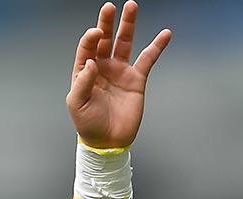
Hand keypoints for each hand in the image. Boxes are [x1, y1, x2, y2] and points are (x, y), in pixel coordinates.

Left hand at [66, 1, 170, 147]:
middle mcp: (102, 67)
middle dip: (106, 22)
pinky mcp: (136, 79)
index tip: (96, 32)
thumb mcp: (77, 105)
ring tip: (131, 6)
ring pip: (125, 43)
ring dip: (128, 25)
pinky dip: (156, 46)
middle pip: (104, 39)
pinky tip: (164, 34)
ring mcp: (120, 71)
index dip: (90, 38)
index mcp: (84, 72)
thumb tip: (91, 63)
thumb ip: (82, 83)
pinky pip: (147, 58)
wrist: (108, 141)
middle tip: (109, 7)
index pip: (87, 48)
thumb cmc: (88, 124)